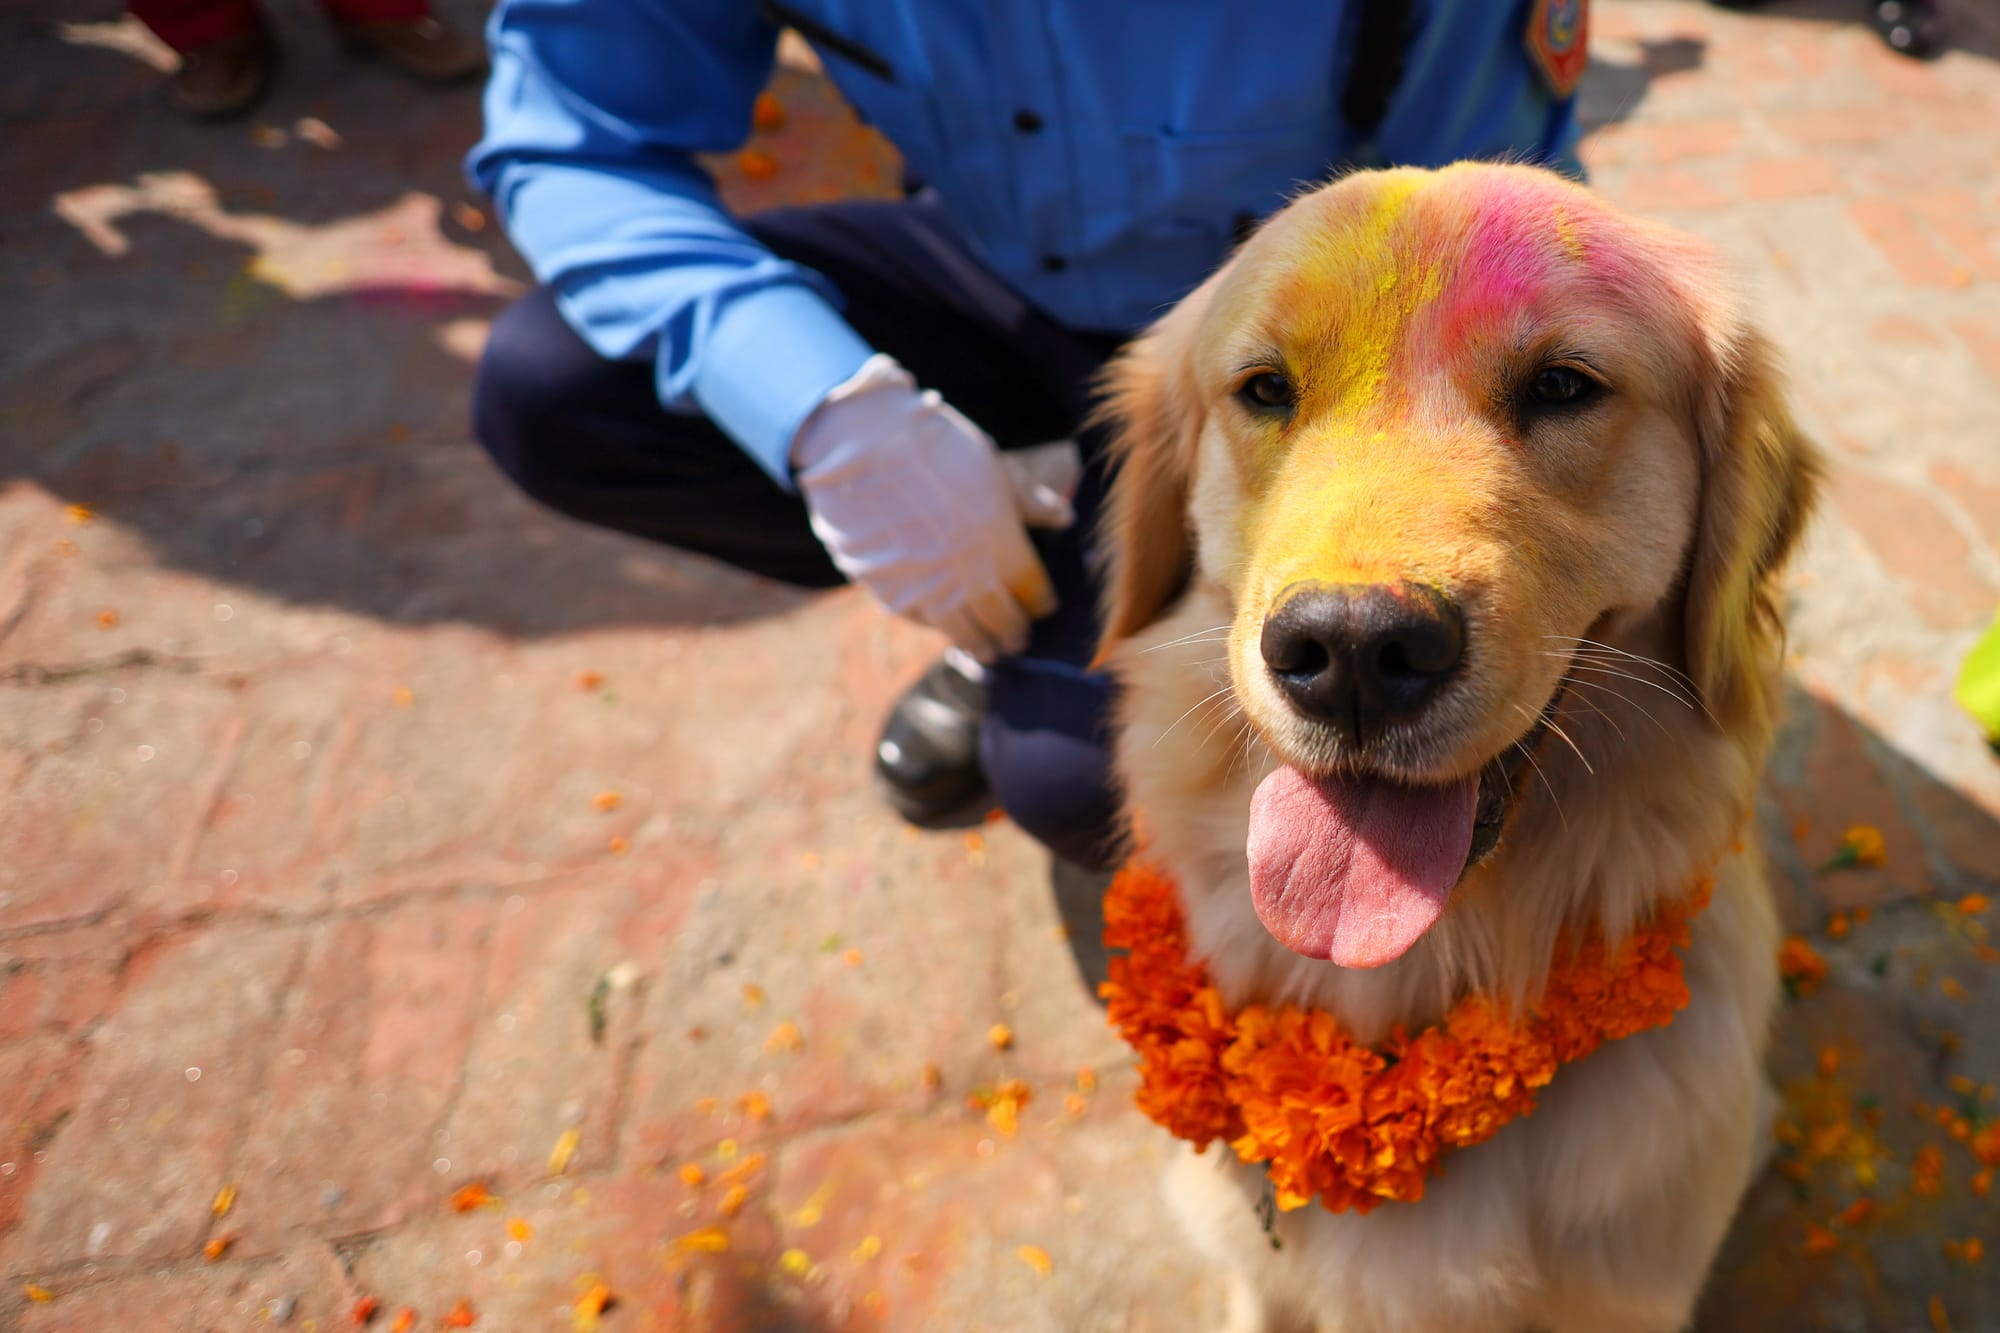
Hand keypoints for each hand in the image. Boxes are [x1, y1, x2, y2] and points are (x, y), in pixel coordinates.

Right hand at [792, 355, 1071, 660]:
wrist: (863, 445)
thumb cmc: (937, 447)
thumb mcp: (994, 467)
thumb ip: (1030, 500)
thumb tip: (1065, 518)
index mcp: (1003, 545)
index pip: (1032, 589)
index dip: (1041, 601)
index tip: (1045, 606)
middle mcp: (969, 576)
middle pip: (1002, 618)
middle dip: (1014, 630)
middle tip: (1019, 639)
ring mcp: (928, 589)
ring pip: (962, 633)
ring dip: (978, 645)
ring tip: (987, 652)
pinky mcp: (890, 591)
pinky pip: (920, 621)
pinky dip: (936, 628)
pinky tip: (943, 628)